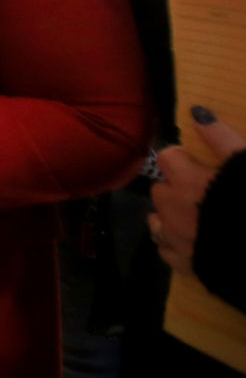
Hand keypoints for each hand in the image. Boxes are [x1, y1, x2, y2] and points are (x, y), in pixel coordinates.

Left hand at [151, 108, 245, 275]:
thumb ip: (221, 138)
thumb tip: (196, 112)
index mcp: (186, 180)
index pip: (167, 157)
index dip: (184, 160)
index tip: (201, 166)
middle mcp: (172, 208)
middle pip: (161, 189)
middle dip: (177, 188)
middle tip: (206, 194)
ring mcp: (175, 239)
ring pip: (158, 220)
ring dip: (172, 216)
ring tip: (200, 218)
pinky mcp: (184, 265)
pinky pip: (166, 249)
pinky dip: (175, 243)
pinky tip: (196, 241)